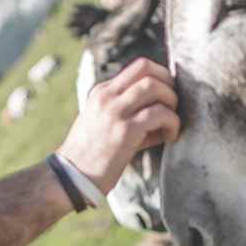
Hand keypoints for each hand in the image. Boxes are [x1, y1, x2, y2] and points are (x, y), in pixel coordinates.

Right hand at [57, 57, 179, 194]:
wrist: (71, 178)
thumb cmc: (92, 155)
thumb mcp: (105, 123)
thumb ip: (130, 112)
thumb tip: (166, 112)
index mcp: (102, 92)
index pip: (138, 67)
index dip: (161, 76)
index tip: (168, 95)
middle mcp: (106, 96)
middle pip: (146, 67)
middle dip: (169, 83)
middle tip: (174, 105)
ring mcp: (114, 112)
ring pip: (154, 86)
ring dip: (172, 101)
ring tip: (172, 122)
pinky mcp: (124, 131)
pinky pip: (159, 114)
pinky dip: (172, 122)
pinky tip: (171, 136)